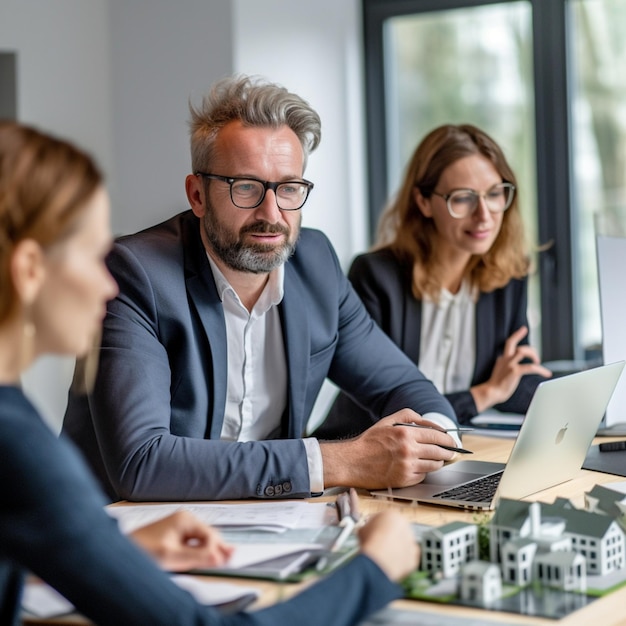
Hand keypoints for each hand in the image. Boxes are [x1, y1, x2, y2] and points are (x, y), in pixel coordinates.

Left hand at [130, 510, 233, 571]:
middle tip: (231, 561)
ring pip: (201, 541)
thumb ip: (196, 557)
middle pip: (208, 536)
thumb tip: (218, 557)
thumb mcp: (171, 556)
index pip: (210, 535)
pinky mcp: (174, 536)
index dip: (218, 549)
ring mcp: (179, 527)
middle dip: (217, 548)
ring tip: (219, 561)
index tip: (225, 562)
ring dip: (208, 551)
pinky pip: (192, 544)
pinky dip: (198, 552)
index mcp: (185, 519)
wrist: (120, 550)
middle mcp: (184, 520)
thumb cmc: (141, 548)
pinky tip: (202, 560)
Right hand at [320, 411, 457, 488]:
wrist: (353, 462)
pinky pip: (423, 476)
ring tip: (436, 459)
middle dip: (448, 452)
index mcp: (406, 433)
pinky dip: (423, 471)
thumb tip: (428, 421)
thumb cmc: (369, 441)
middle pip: (440, 452)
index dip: (448, 439)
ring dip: (438, 462)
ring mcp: (407, 467)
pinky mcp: (405, 480)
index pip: (437, 436)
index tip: (452, 442)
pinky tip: (418, 467)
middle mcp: (408, 450)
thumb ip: (409, 416)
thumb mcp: (388, 421)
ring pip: (434, 466)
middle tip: (451, 452)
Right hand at [358, 511, 418, 580]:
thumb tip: (365, 532)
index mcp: (392, 515)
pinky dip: (401, 561)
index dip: (377, 527)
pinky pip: (407, 557)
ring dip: (396, 549)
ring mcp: (411, 539)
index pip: (385, 519)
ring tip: (383, 556)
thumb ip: (366, 528)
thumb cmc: (370, 541)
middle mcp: (405, 525)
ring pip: (403, 544)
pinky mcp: (414, 554)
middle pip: (396, 531)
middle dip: (389, 537)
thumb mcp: (362, 530)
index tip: (373, 534)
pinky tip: (391, 563)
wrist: (379, 558)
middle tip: (379, 545)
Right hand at [471, 326, 551, 412]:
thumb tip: (515, 367)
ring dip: (533, 354)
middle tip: (536, 353)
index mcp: (502, 359)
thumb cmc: (496, 386)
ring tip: (538, 362)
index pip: (510, 343)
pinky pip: (531, 367)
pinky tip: (546, 373)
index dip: (517, 335)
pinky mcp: (514, 371)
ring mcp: (509, 364)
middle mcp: (505, 359)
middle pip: (515, 344)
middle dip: (528, 346)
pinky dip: (541, 369)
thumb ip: (506, 366)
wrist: (491, 393)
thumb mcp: (500, 372)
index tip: (523, 329)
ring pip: (522, 351)